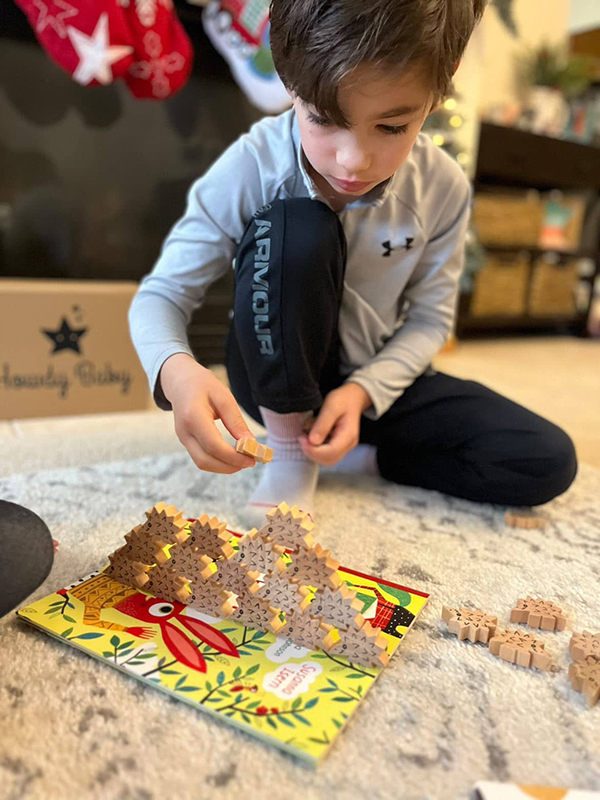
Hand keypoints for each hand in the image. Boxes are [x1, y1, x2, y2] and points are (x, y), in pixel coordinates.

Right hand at [160, 353, 255, 473]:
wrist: (180, 381)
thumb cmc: (203, 385)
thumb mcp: (224, 397)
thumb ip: (236, 422)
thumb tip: (250, 445)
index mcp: (193, 416)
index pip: (213, 446)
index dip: (234, 457)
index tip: (252, 459)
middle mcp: (184, 431)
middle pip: (206, 460)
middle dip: (230, 466)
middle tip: (250, 462)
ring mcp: (183, 438)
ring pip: (202, 463)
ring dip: (224, 467)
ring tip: (244, 460)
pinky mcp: (186, 442)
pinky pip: (201, 458)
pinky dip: (218, 462)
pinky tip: (232, 456)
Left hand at [299, 382, 371, 465]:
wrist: (353, 398)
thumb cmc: (343, 400)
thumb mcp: (331, 406)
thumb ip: (322, 424)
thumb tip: (312, 441)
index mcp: (348, 435)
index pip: (330, 453)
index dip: (313, 450)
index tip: (301, 438)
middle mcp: (348, 445)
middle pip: (329, 460)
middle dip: (312, 452)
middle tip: (301, 437)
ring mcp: (345, 447)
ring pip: (327, 460)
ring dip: (313, 452)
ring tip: (305, 437)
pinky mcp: (339, 446)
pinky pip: (326, 455)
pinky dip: (316, 450)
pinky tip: (310, 438)